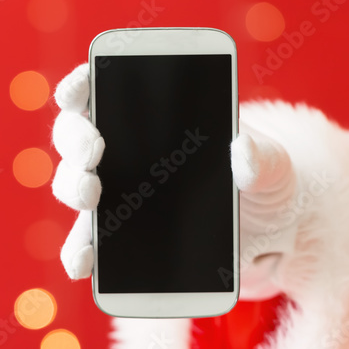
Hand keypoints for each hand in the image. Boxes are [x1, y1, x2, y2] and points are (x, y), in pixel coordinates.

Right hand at [50, 63, 302, 300]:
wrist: (269, 235)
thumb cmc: (265, 183)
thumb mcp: (274, 166)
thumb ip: (262, 158)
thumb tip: (243, 148)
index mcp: (153, 118)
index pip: (101, 90)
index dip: (80, 86)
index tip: (76, 92)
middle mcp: (122, 152)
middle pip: (75, 135)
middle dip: (75, 139)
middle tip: (93, 151)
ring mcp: (116, 195)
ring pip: (74, 184)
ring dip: (73, 188)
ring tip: (92, 198)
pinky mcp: (119, 239)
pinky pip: (88, 244)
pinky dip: (79, 252)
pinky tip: (83, 263)